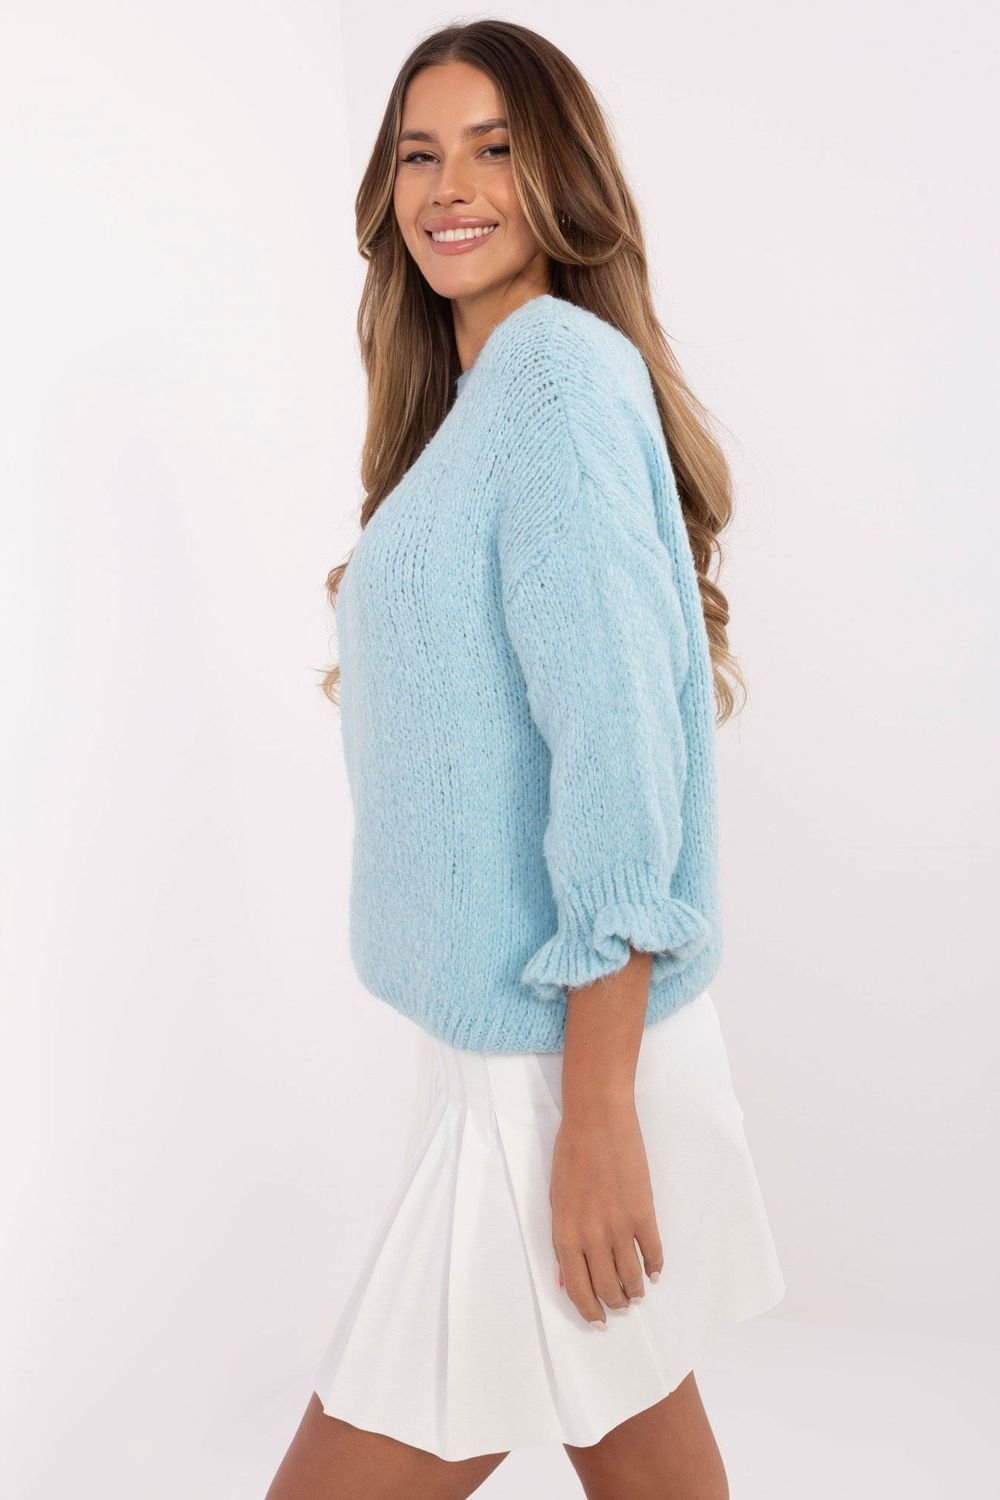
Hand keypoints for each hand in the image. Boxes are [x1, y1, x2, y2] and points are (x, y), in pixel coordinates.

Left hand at [550, 1096, 663, 1326]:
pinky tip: (654, 1274)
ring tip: (636, 1295)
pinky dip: (655, 1268)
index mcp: (565, 1234)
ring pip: (631, 1276)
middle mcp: (592, 1237)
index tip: (598, 1320)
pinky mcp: (644, 1213)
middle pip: (606, 1287)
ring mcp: (620, 1226)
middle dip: (614, 1304)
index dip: (589, 1310)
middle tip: (620, 1306)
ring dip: (635, 1291)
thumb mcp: (556, 1200)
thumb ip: (561, 1241)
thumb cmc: (570, 1155)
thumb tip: (565, 1278)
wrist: (597, 1120)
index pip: (577, 1288)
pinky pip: (652, 1252)